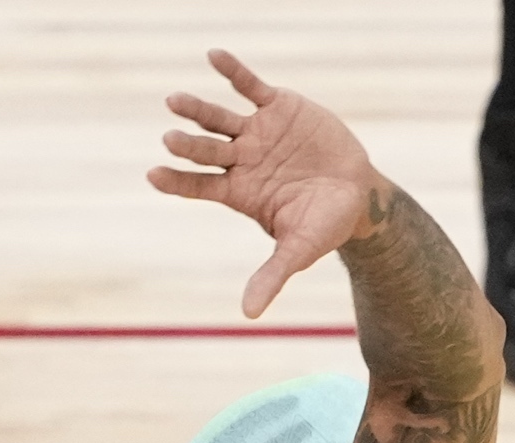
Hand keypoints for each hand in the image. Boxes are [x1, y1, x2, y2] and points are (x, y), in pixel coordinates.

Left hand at [146, 49, 378, 318]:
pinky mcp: (278, 106)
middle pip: (206, 149)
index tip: (154, 174)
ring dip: (197, 109)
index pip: (199, 185)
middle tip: (170, 139)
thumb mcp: (299, 250)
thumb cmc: (325, 225)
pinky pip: (250, 86)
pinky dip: (233, 71)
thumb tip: (249, 314)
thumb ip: (272, 275)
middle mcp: (241, 158)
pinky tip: (213, 56)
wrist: (360, 193)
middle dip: (189, 144)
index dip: (177, 180)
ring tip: (174, 101)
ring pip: (220, 118)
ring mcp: (257, 131)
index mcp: (239, 191)